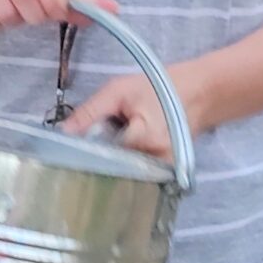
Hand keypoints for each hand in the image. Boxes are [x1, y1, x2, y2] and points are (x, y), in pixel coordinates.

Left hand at [63, 63, 205, 162]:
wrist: (199, 94)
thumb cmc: (160, 87)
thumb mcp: (119, 90)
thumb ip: (90, 112)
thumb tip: (63, 132)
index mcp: (144, 138)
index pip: (104, 155)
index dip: (86, 152)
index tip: (70, 151)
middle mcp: (156, 161)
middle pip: (114, 170)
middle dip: (98, 160)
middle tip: (88, 149)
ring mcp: (164, 172)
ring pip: (124, 175)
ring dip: (111, 164)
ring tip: (107, 149)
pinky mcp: (166, 174)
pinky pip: (137, 175)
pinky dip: (125, 167)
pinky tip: (121, 155)